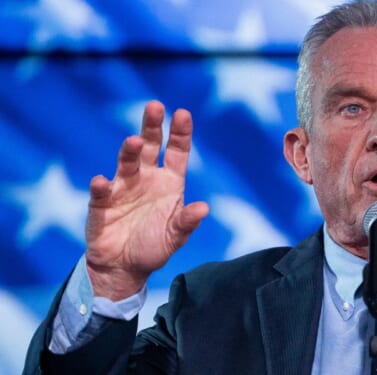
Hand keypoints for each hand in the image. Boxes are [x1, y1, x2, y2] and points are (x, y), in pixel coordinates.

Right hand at [85, 101, 208, 300]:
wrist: (124, 268)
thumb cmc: (153, 247)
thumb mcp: (176, 236)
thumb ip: (187, 222)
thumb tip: (204, 209)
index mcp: (169, 182)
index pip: (176, 152)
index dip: (180, 133)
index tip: (183, 113)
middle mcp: (146, 179)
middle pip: (149, 147)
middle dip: (152, 127)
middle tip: (155, 106)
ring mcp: (122, 189)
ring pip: (126, 163)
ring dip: (129, 152)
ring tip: (133, 141)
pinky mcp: (102, 204)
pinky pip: (101, 192)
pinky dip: (101, 186)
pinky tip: (102, 181)